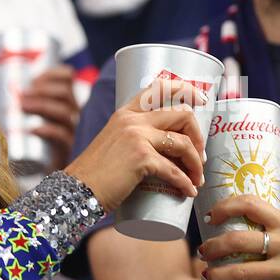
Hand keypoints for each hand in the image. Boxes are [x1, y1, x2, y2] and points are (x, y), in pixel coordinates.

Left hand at [21, 65, 78, 169]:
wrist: (58, 177)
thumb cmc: (46, 143)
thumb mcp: (41, 118)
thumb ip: (30, 104)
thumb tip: (6, 93)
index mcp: (68, 102)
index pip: (68, 77)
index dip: (50, 74)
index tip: (32, 80)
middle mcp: (75, 114)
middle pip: (65, 92)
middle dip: (41, 89)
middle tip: (22, 95)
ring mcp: (74, 131)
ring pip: (63, 112)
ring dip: (40, 105)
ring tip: (22, 107)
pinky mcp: (69, 150)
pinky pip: (62, 136)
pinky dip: (46, 130)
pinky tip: (32, 130)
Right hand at [64, 78, 206, 212]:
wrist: (76, 191)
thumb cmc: (97, 174)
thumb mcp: (114, 143)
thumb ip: (134, 138)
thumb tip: (166, 150)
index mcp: (125, 112)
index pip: (159, 87)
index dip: (186, 89)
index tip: (203, 99)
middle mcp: (132, 119)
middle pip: (182, 114)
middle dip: (198, 136)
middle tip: (200, 156)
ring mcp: (137, 137)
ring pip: (183, 143)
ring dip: (196, 164)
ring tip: (197, 179)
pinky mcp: (141, 158)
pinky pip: (174, 170)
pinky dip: (186, 183)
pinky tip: (189, 191)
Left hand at [198, 194, 279, 279]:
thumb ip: (276, 231)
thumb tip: (242, 231)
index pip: (250, 205)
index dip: (224, 208)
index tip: (211, 217)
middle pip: (237, 241)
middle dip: (213, 247)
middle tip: (203, 251)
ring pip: (240, 273)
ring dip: (217, 274)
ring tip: (207, 275)